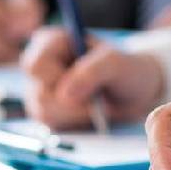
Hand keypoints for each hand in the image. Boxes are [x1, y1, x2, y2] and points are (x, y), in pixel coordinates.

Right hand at [21, 27, 164, 128]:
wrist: (135, 92)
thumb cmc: (125, 70)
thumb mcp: (116, 63)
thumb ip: (92, 72)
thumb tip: (64, 95)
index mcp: (51, 43)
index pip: (36, 66)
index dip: (56, 80)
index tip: (83, 86)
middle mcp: (41, 66)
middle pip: (39, 95)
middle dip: (71, 104)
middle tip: (95, 100)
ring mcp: (40, 91)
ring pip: (43, 114)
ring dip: (75, 115)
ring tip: (95, 106)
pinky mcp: (47, 113)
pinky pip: (51, 127)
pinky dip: (74, 124)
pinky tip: (89, 116)